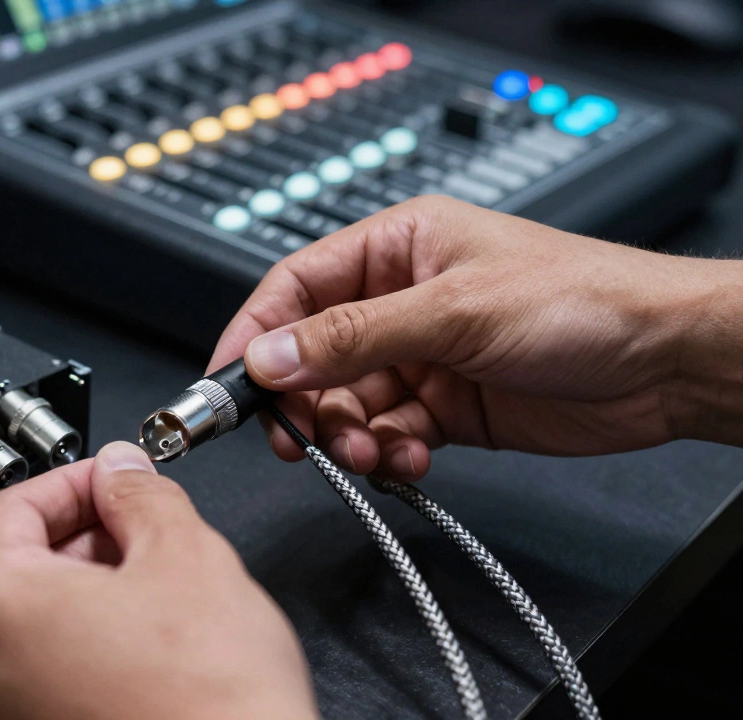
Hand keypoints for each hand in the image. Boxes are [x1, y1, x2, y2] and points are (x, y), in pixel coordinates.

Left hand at [0, 442, 318, 719]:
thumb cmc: (210, 707)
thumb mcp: (187, 557)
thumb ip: (141, 495)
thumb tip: (121, 473)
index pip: (15, 506)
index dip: (77, 481)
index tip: (115, 480)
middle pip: (15, 567)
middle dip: (85, 540)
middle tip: (144, 532)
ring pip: (27, 626)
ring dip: (84, 596)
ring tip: (155, 598)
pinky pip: (34, 678)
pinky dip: (78, 651)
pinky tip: (140, 651)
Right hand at [210, 196, 742, 480]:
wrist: (667, 364)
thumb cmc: (584, 300)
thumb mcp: (454, 311)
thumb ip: (352, 338)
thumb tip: (271, 356)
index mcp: (395, 248)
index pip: (296, 289)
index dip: (256, 336)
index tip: (229, 384)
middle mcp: (401, 301)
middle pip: (312, 356)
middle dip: (305, 402)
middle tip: (304, 437)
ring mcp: (421, 356)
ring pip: (346, 404)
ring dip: (348, 436)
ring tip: (371, 451)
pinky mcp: (444, 406)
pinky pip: (387, 435)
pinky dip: (388, 453)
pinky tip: (413, 456)